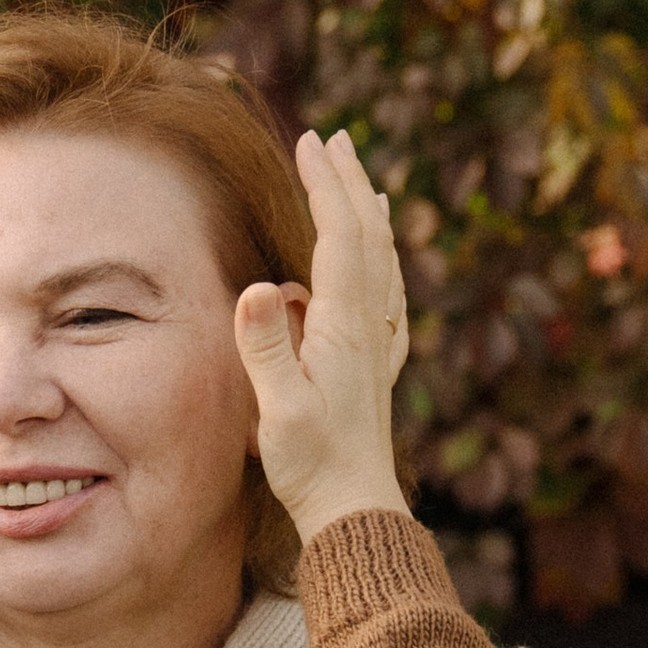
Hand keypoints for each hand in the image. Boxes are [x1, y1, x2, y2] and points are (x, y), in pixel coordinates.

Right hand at [235, 129, 411, 548]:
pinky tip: (385, 265)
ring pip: (383, 263)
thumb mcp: (278, 408)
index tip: (310, 141)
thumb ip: (267, 347)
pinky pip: (389, 298)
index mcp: (344, 326)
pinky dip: (386, 265)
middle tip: (334, 138)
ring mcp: (378, 345)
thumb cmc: (311, 464)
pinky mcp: (377, 367)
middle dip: (349, 183)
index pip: (338, 236)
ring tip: (364, 182)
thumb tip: (259, 285)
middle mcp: (369, 326)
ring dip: (370, 216)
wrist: (354, 509)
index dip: (325, 185)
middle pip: (367, 237)